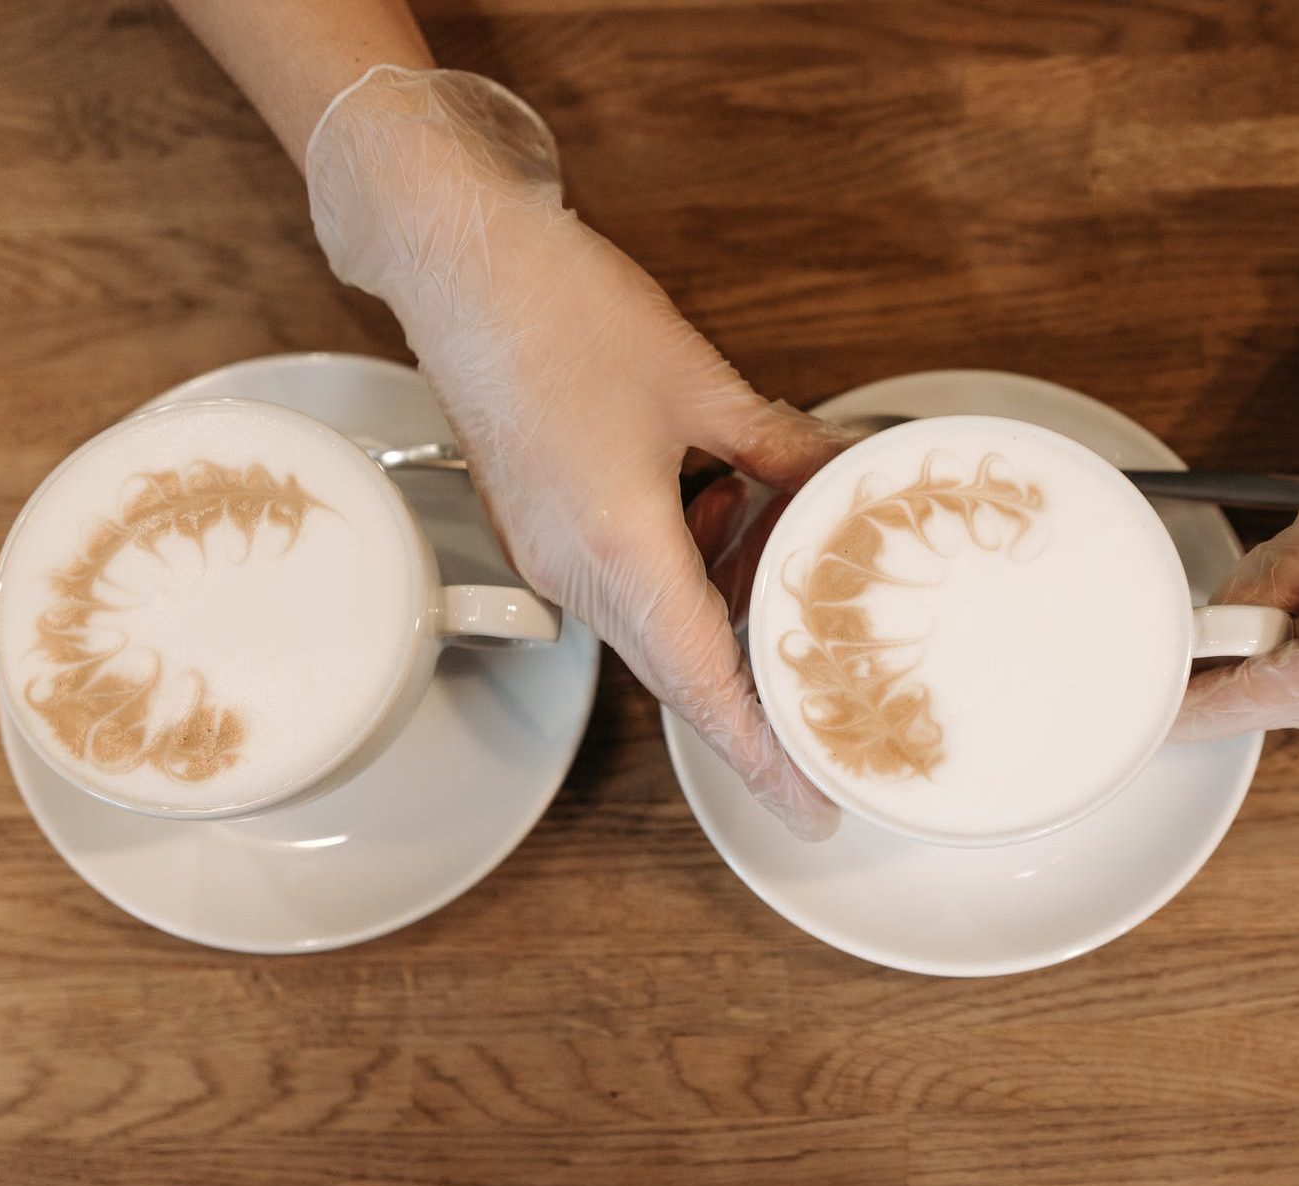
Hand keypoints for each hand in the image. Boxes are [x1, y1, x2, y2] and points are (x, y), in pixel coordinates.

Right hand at [306, 66, 852, 837]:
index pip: (704, 686)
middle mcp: (575, 571)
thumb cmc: (564, 313)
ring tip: (780, 564)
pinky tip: (720, 512)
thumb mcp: (701, 385)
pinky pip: (623, 584)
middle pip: (680, 672)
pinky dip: (681, 573)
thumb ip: (779, 451)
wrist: (457, 263)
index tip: (810, 808)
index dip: (762, 759)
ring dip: (720, 615)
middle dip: (754, 704)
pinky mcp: (538, 528)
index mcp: (619, 550)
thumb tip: (841, 482)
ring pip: (654, 625)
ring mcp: (547, 554)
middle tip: (827, 721)